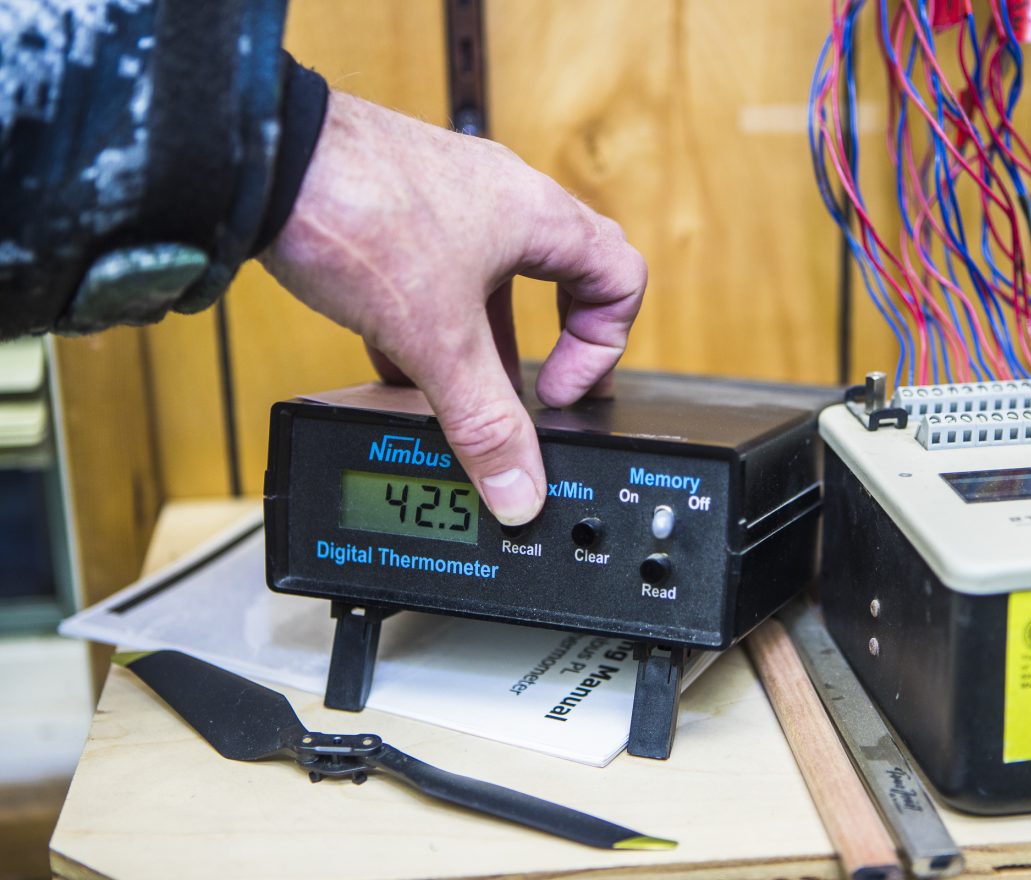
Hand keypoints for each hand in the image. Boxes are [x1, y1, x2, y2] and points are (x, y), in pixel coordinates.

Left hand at [260, 91, 646, 524]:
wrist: (263, 162)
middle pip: (566, 275)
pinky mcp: (397, 209)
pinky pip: (436, 273)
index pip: (619, 279)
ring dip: (486, 341)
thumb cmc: (360, 212)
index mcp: (539, 217)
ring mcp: (448, 200)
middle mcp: (502, 199)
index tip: (556, 392)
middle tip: (538, 388)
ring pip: (493, 279)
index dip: (601, 348)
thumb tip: (519, 488)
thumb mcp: (437, 339)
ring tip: (461, 392)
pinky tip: (393, 364)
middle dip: (553, 344)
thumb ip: (484, 420)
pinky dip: (428, 323)